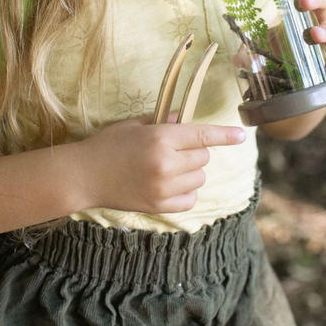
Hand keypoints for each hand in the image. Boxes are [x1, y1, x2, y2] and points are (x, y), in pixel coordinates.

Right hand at [71, 117, 246, 213]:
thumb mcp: (133, 125)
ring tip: (168, 168)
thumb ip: (162, 121)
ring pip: (199, 179)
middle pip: (203, 157)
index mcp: (160, 138)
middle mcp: (166, 163)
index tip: (242, 135)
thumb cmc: (106, 145)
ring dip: (190, 172)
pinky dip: (185, 192)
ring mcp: (163, 187)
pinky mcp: (159, 206)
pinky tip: (167, 185)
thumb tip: (183, 119)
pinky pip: (189, 200)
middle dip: (194, 152)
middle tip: (173, 150)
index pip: (202, 135)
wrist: (83, 176)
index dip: (225, 135)